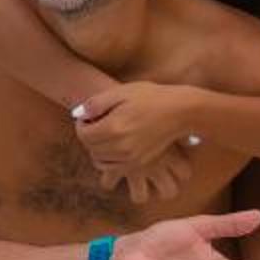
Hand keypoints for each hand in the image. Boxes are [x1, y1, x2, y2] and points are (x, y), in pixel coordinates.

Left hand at [72, 80, 200, 190]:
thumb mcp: (121, 92)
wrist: (180, 112)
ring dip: (97, 148)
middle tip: (96, 122)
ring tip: (106, 133)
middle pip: (90, 147)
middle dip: (88, 135)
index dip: (81, 124)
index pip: (83, 134)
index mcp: (114, 128)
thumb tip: (79, 114)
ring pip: (99, 160)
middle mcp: (120, 147)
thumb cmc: (151, 97)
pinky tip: (114, 146)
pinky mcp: (139, 164)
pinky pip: (113, 168)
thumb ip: (96, 104)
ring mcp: (131, 158)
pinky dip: (108, 160)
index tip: (88, 116)